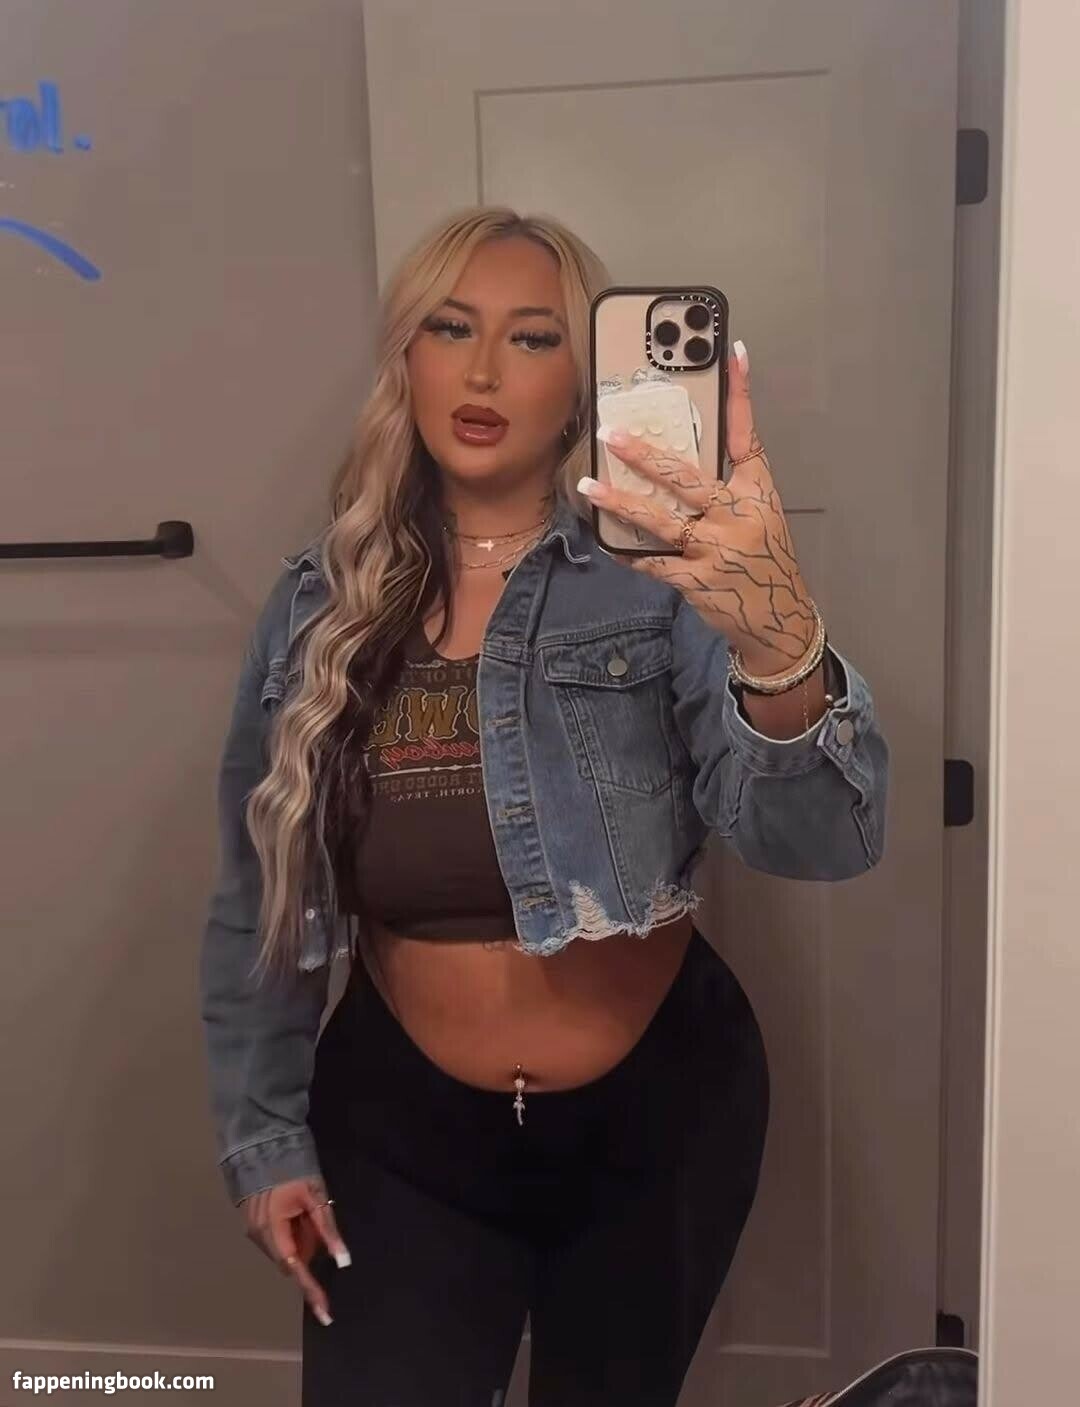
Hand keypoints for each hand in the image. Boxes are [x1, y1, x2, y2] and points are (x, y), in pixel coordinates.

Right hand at [239, 1176, 350, 1326]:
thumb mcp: (316, 1198)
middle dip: (308, 1248)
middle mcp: (259, 1235)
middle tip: (315, 1219)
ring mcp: (253, 1231)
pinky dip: (291, 1234)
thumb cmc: (294, 1171)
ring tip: (304, 1210)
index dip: (311, 1290)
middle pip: (291, 1259)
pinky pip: (278, 1240)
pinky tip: (296, 1213)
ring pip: (285, 1250)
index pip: (296, 1268)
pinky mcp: (253, 1225)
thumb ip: (328, 1230)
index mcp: (273, 1228)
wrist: (264, 1147)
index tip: (325, 1314)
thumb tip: (343, 1261)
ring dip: (300, 1240)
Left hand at [583, 341, 815, 676]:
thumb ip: (727, 491)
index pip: (748, 435)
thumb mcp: (760, 518)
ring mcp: (718, 550)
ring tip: (589, 488)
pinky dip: (628, 552)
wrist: (780, 620)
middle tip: (611, 433)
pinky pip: (653, 562)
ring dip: (620, 503)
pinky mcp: (698, 581)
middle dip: (645, 455)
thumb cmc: (764, 562)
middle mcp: (739, 516)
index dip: (740, 393)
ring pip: (660, 520)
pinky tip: (605, 541)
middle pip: (686, 477)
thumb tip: (673, 462)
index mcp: (758, 492)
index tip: (733, 351)